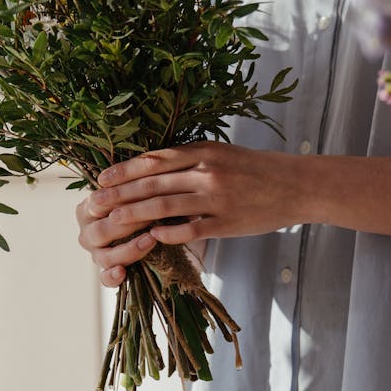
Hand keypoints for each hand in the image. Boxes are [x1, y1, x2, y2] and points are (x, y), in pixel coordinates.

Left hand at [76, 142, 305, 285]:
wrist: (296, 185)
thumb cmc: (257, 169)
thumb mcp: (222, 153)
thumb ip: (191, 159)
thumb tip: (154, 166)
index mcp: (203, 151)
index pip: (153, 160)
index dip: (124, 170)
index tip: (101, 179)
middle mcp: (205, 171)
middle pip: (152, 183)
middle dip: (119, 194)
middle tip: (94, 204)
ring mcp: (215, 198)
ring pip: (163, 207)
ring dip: (134, 215)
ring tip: (112, 223)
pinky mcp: (226, 222)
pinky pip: (189, 230)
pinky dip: (166, 234)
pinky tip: (149, 239)